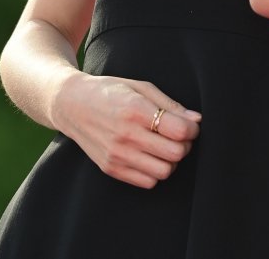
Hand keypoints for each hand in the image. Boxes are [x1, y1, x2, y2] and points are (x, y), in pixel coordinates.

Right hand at [54, 72, 201, 188]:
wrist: (72, 105)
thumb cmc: (110, 91)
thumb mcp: (141, 87)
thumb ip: (170, 104)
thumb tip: (196, 120)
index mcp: (135, 110)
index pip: (179, 130)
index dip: (192, 128)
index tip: (189, 124)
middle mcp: (126, 136)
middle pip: (175, 153)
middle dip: (184, 144)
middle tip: (179, 134)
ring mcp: (117, 155)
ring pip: (165, 171)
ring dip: (171, 160)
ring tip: (163, 144)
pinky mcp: (111, 169)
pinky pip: (148, 182)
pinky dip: (155, 171)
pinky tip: (149, 155)